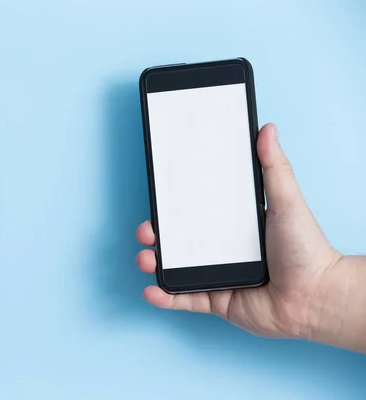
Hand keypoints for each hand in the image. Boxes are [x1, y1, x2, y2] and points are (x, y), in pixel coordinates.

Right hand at [136, 124, 341, 338]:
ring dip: (153, 263)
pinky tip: (151, 291)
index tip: (158, 198)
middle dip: (155, 235)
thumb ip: (274, 167)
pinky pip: (184, 299)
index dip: (172, 207)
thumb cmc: (306, 250)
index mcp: (232, 226)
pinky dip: (164, 297)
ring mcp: (216, 275)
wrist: (317, 297)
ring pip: (174, 269)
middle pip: (177, 240)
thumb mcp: (287, 201)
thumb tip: (267, 129)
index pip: (195, 213)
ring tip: (145, 259)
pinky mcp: (216, 300)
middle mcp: (220, 250)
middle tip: (147, 231)